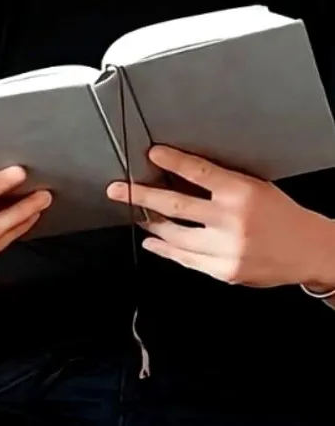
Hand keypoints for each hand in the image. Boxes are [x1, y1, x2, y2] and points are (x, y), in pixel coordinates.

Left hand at [107, 146, 334, 289]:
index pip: (198, 172)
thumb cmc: (279, 213)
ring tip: (138, 213)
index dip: (172, 162)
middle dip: (142, 196)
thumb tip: (177, 175)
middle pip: (176, 206)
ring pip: (176, 236)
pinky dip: (166, 250)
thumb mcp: (254, 186)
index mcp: (241, 193)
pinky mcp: (224, 271)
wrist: (305, 250)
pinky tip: (154, 241)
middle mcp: (232, 222)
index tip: (151, 154)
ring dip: (152, 224)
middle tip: (119, 189)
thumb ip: (220, 183)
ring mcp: (226, 250)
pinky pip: (186, 260)